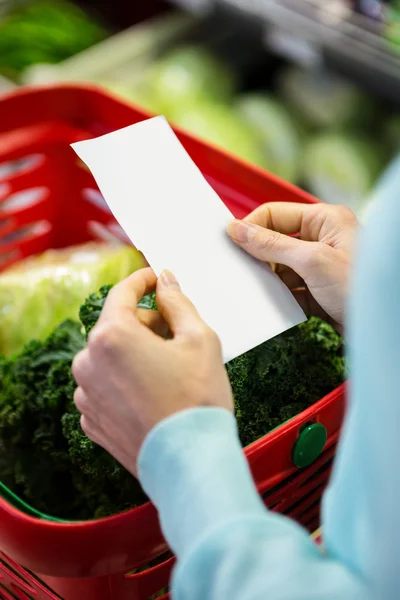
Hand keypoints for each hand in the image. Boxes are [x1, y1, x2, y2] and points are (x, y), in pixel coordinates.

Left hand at [72, 268, 232, 476]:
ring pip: (110, 356)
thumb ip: (177, 301)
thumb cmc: (198, 399)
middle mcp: (88, 362)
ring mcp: (86, 394)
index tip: (155, 278)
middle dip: (145, 323)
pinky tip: (153, 394)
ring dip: (134, 353)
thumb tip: (165, 280)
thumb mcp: (199, 338)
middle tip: (177, 335)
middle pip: (116, 325)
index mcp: (110, 336)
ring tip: (168, 371)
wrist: (190, 463)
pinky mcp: (91, 420)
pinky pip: (106, 385)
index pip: (122, 292)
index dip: (142, 280)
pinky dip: (125, 381)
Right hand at [227, 202, 357, 332]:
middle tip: (234, 268)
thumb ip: (272, 244)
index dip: (251, 227)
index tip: (228, 243)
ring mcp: (320, 268)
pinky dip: (277, 298)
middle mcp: (322, 240)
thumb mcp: (313, 261)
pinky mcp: (318, 293)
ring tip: (250, 289)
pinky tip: (268, 305)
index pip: (275, 214)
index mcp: (325, 220)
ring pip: (280, 268)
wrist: (385, 330)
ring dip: (266, 279)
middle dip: (257, 256)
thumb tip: (237, 229)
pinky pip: (289, 290)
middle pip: (275, 241)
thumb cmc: (360, 286)